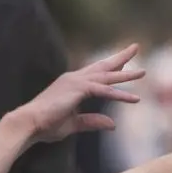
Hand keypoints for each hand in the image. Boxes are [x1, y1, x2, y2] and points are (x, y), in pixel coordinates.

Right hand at [16, 43, 144, 143]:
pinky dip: (119, 94)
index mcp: (72, 84)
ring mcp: (76, 82)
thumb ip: (93, 121)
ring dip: (126, 75)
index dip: (111, 67)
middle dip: (120, 58)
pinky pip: (103, 91)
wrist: (29, 123)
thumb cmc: (46, 124)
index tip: (124, 62)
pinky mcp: (78, 90)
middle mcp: (74, 78)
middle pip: (102, 66)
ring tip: (143, 72)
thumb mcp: (74, 123)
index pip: (95, 73)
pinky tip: (134, 98)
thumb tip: (113, 124)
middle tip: (135, 47)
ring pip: (106, 77)